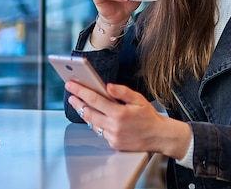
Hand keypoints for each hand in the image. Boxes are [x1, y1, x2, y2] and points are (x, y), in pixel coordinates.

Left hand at [66, 81, 190, 157]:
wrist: (159, 137)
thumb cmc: (149, 117)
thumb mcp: (139, 99)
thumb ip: (122, 92)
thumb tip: (108, 86)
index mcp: (119, 113)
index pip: (94, 100)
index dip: (80, 91)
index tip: (72, 85)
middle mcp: (114, 126)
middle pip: (88, 113)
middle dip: (77, 103)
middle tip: (71, 95)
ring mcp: (112, 137)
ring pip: (92, 124)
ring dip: (85, 113)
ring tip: (80, 104)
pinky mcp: (113, 144)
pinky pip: (100, 132)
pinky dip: (96, 124)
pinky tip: (95, 117)